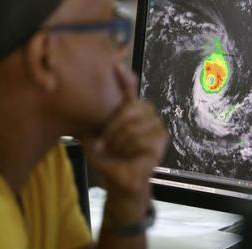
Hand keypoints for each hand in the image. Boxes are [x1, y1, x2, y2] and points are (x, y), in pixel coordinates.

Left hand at [81, 64, 168, 219]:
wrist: (119, 180)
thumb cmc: (109, 159)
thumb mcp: (95, 138)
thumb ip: (95, 122)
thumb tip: (88, 105)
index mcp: (130, 111)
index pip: (130, 90)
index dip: (125, 78)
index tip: (116, 65)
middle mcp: (146, 115)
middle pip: (131, 107)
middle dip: (114, 126)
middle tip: (108, 143)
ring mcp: (157, 127)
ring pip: (135, 125)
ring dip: (121, 141)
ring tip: (118, 151)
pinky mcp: (162, 140)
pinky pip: (143, 138)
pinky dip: (131, 148)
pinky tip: (130, 155)